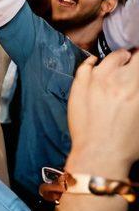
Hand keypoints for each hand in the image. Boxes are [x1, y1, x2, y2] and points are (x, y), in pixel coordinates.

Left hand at [66, 50, 138, 176]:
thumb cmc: (128, 142)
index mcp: (136, 86)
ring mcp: (94, 81)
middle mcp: (116, 79)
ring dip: (114, 60)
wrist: (99, 154)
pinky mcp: (78, 87)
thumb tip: (135, 85)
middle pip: (125, 55)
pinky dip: (92, 63)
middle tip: (131, 64)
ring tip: (117, 64)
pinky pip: (84, 66)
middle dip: (131, 58)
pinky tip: (95, 64)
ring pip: (106, 59)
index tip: (138, 63)